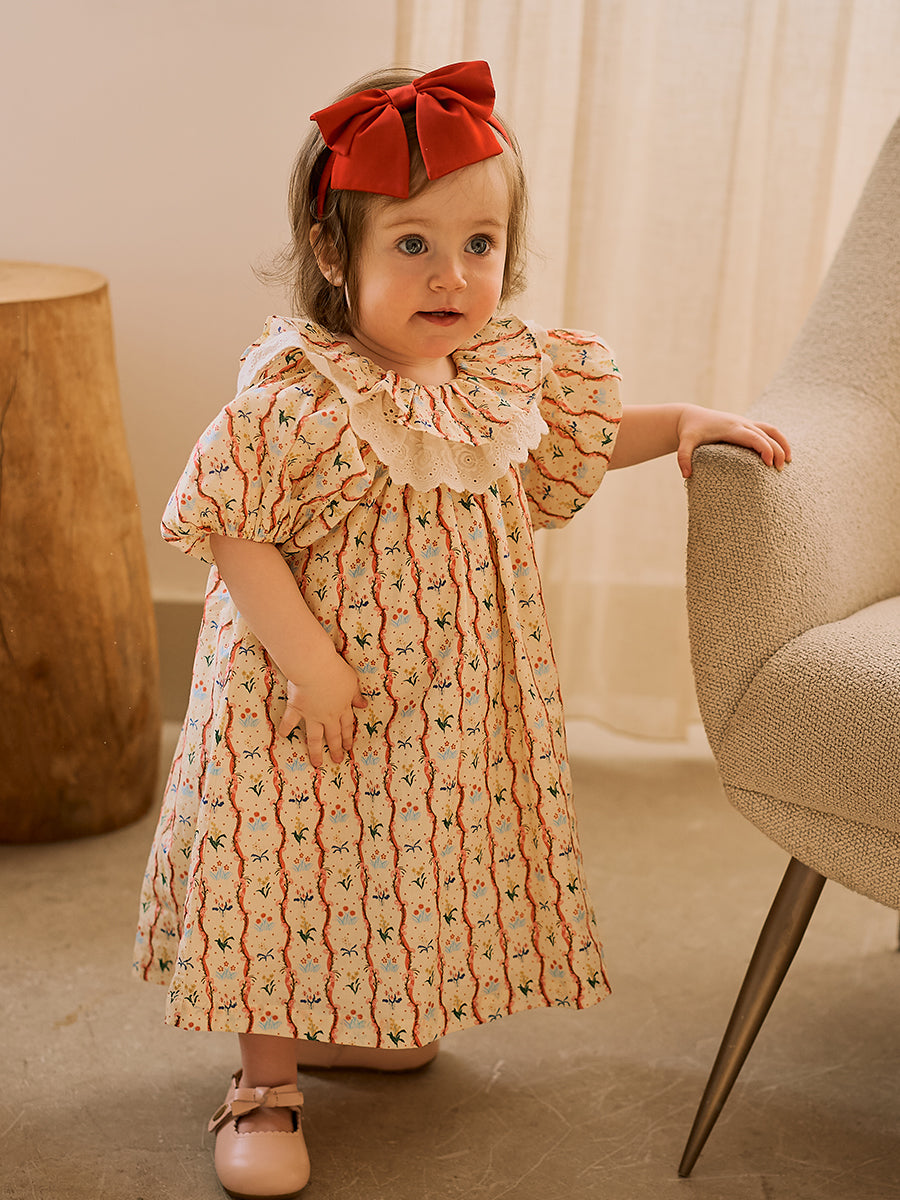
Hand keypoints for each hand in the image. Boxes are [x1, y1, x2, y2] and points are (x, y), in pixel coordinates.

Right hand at [278, 647, 367, 767]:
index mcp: (342, 707)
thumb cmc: (336, 671)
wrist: (316, 669)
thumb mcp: (352, 682)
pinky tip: (282, 736)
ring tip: (316, 763)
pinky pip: (290, 721)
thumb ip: (356, 696)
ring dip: (315, 751)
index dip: (348, 736)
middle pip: (333, 735)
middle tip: (337, 760)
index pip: (347, 725)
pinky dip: (286, 728)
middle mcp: (328, 715)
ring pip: (314, 737)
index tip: (349, 748)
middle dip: (336, 748)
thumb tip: (363, 705)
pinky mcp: (297, 708)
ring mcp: (312, 714)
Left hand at [675, 405, 791, 478]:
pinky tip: (782, 453)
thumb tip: (686, 475)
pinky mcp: (747, 425)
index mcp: (731, 428)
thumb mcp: (684, 443)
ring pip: (771, 429)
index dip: (764, 448)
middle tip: (779, 470)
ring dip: (782, 443)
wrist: (691, 416)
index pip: (753, 437)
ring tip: (788, 462)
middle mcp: (741, 423)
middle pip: (766, 435)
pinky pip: (767, 429)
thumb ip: (683, 458)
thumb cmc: (689, 431)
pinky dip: (777, 439)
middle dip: (776, 450)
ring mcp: (746, 423)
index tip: (769, 463)